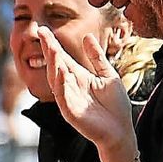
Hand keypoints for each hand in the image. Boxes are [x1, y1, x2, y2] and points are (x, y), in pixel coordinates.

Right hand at [43, 29, 134, 154]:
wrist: (120, 131)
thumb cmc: (115, 106)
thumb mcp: (108, 75)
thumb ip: (97, 57)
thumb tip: (87, 36)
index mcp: (77, 77)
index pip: (61, 57)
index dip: (52, 44)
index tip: (43, 30)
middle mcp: (69, 87)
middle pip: (55, 65)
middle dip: (49, 50)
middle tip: (42, 33)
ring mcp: (68, 99)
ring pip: (57, 80)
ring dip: (54, 65)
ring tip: (52, 49)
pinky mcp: (71, 113)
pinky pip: (63, 97)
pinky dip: (62, 86)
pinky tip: (62, 73)